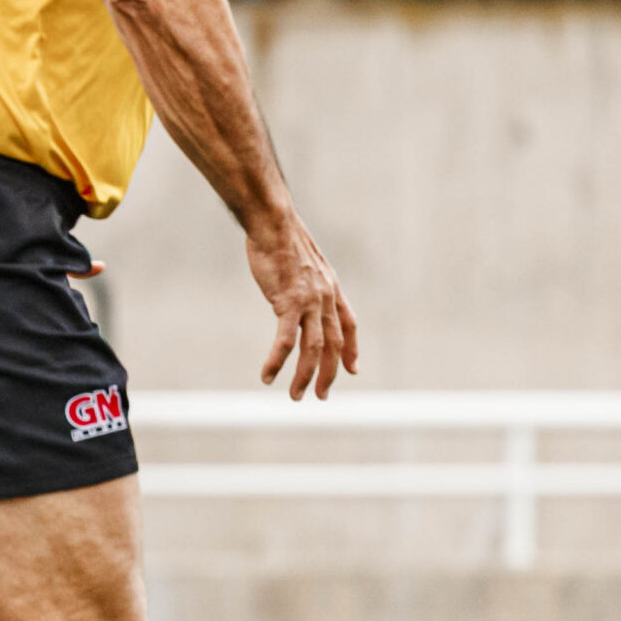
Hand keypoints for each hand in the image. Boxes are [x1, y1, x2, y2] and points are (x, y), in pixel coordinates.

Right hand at [247, 212, 359, 399]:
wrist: (274, 223)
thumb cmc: (282, 239)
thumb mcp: (303, 262)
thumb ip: (306, 281)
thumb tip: (295, 287)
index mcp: (331, 288)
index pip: (349, 325)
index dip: (352, 349)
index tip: (353, 369)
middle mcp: (325, 298)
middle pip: (333, 345)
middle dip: (328, 375)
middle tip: (320, 396)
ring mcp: (309, 302)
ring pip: (313, 350)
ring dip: (305, 377)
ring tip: (296, 396)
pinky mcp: (288, 303)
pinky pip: (285, 342)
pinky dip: (277, 362)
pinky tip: (267, 376)